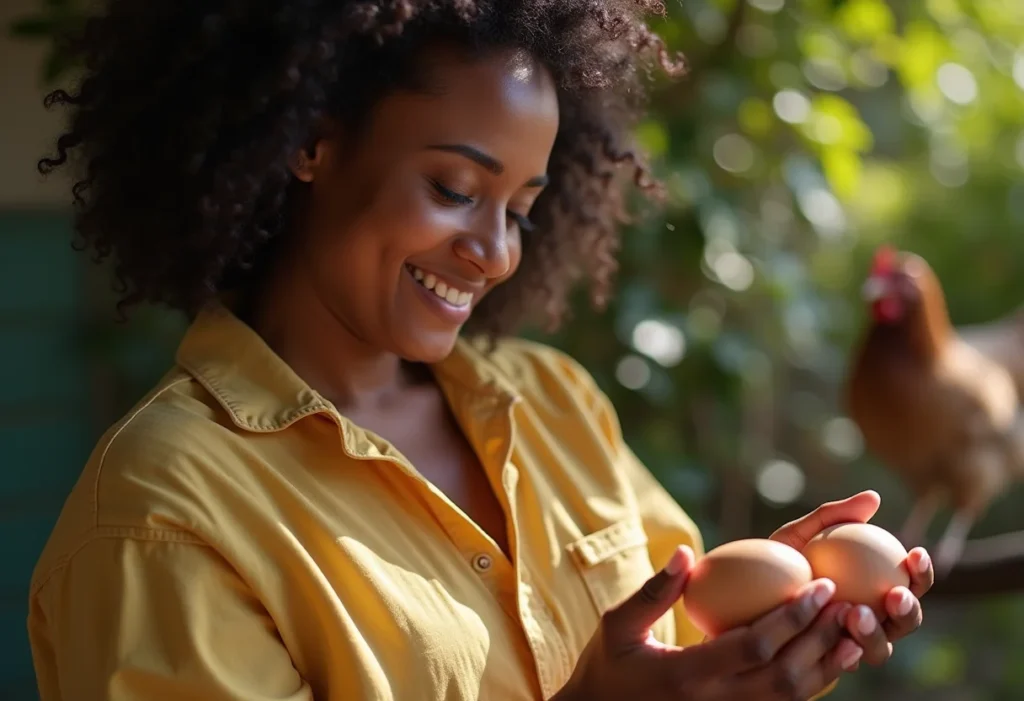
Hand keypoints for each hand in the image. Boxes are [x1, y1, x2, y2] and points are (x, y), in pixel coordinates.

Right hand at [556, 547, 862, 700]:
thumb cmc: (607, 667)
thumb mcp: (617, 625)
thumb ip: (653, 592)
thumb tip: (686, 553)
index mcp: (685, 676)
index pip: (752, 647)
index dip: (791, 618)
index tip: (818, 584)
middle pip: (784, 675)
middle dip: (820, 637)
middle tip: (847, 600)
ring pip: (791, 698)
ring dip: (826, 663)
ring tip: (851, 627)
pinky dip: (812, 683)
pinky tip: (829, 655)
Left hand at [770, 491, 933, 668]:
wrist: (737, 598)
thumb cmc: (777, 560)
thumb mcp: (800, 534)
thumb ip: (834, 517)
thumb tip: (874, 497)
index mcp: (877, 588)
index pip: (912, 582)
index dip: (921, 571)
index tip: (914, 553)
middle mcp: (873, 621)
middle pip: (907, 621)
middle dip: (908, 610)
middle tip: (893, 594)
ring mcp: (853, 646)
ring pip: (881, 649)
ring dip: (875, 634)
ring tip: (856, 614)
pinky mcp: (828, 667)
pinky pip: (843, 664)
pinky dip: (843, 653)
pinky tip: (835, 639)